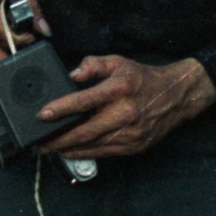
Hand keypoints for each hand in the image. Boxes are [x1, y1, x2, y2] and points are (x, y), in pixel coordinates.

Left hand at [36, 55, 215, 158]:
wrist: (177, 97)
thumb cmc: (142, 79)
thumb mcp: (118, 62)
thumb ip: (93, 64)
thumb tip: (72, 76)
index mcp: (119, 90)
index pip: (84, 101)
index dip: (61, 109)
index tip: (42, 115)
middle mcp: (125, 113)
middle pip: (85, 130)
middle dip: (58, 138)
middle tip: (38, 141)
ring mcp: (131, 133)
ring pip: (93, 145)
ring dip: (68, 148)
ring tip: (48, 148)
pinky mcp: (135, 146)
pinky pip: (105, 152)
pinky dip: (85, 153)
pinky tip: (69, 151)